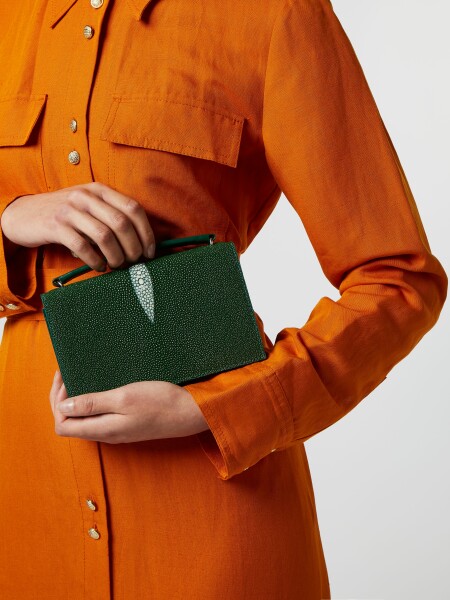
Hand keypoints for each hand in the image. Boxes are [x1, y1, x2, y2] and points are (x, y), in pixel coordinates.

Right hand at [0, 182, 155, 270]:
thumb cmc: (64, 215)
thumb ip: (111, 216)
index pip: (133, 208)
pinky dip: (95, 260)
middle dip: (133, 247)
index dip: (146, 232)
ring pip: (104, 235)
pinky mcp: (56, 226)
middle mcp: (86, 196)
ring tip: (116, 265)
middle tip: (133, 262)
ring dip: (116, 256)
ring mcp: (70, 210)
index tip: (150, 252)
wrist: (24, 214)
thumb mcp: (89, 206)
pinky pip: (83, 246)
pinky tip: (98, 266)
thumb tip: (141, 243)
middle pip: (122, 223)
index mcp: (99, 189)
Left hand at [49, 371, 209, 442]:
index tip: (64, 379)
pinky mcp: (127, 424)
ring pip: (84, 420)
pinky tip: (98, 387)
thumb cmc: (161, 402)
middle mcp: (107, 433)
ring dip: (77, 400)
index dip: (57, 403)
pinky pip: (99, 417)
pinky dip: (91, 402)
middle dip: (62, 400)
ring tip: (79, 378)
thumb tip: (63, 408)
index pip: (62, 425)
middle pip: (70, 423)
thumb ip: (92, 404)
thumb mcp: (124, 398)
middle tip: (66, 375)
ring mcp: (117, 430)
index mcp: (103, 429)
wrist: (191, 412)